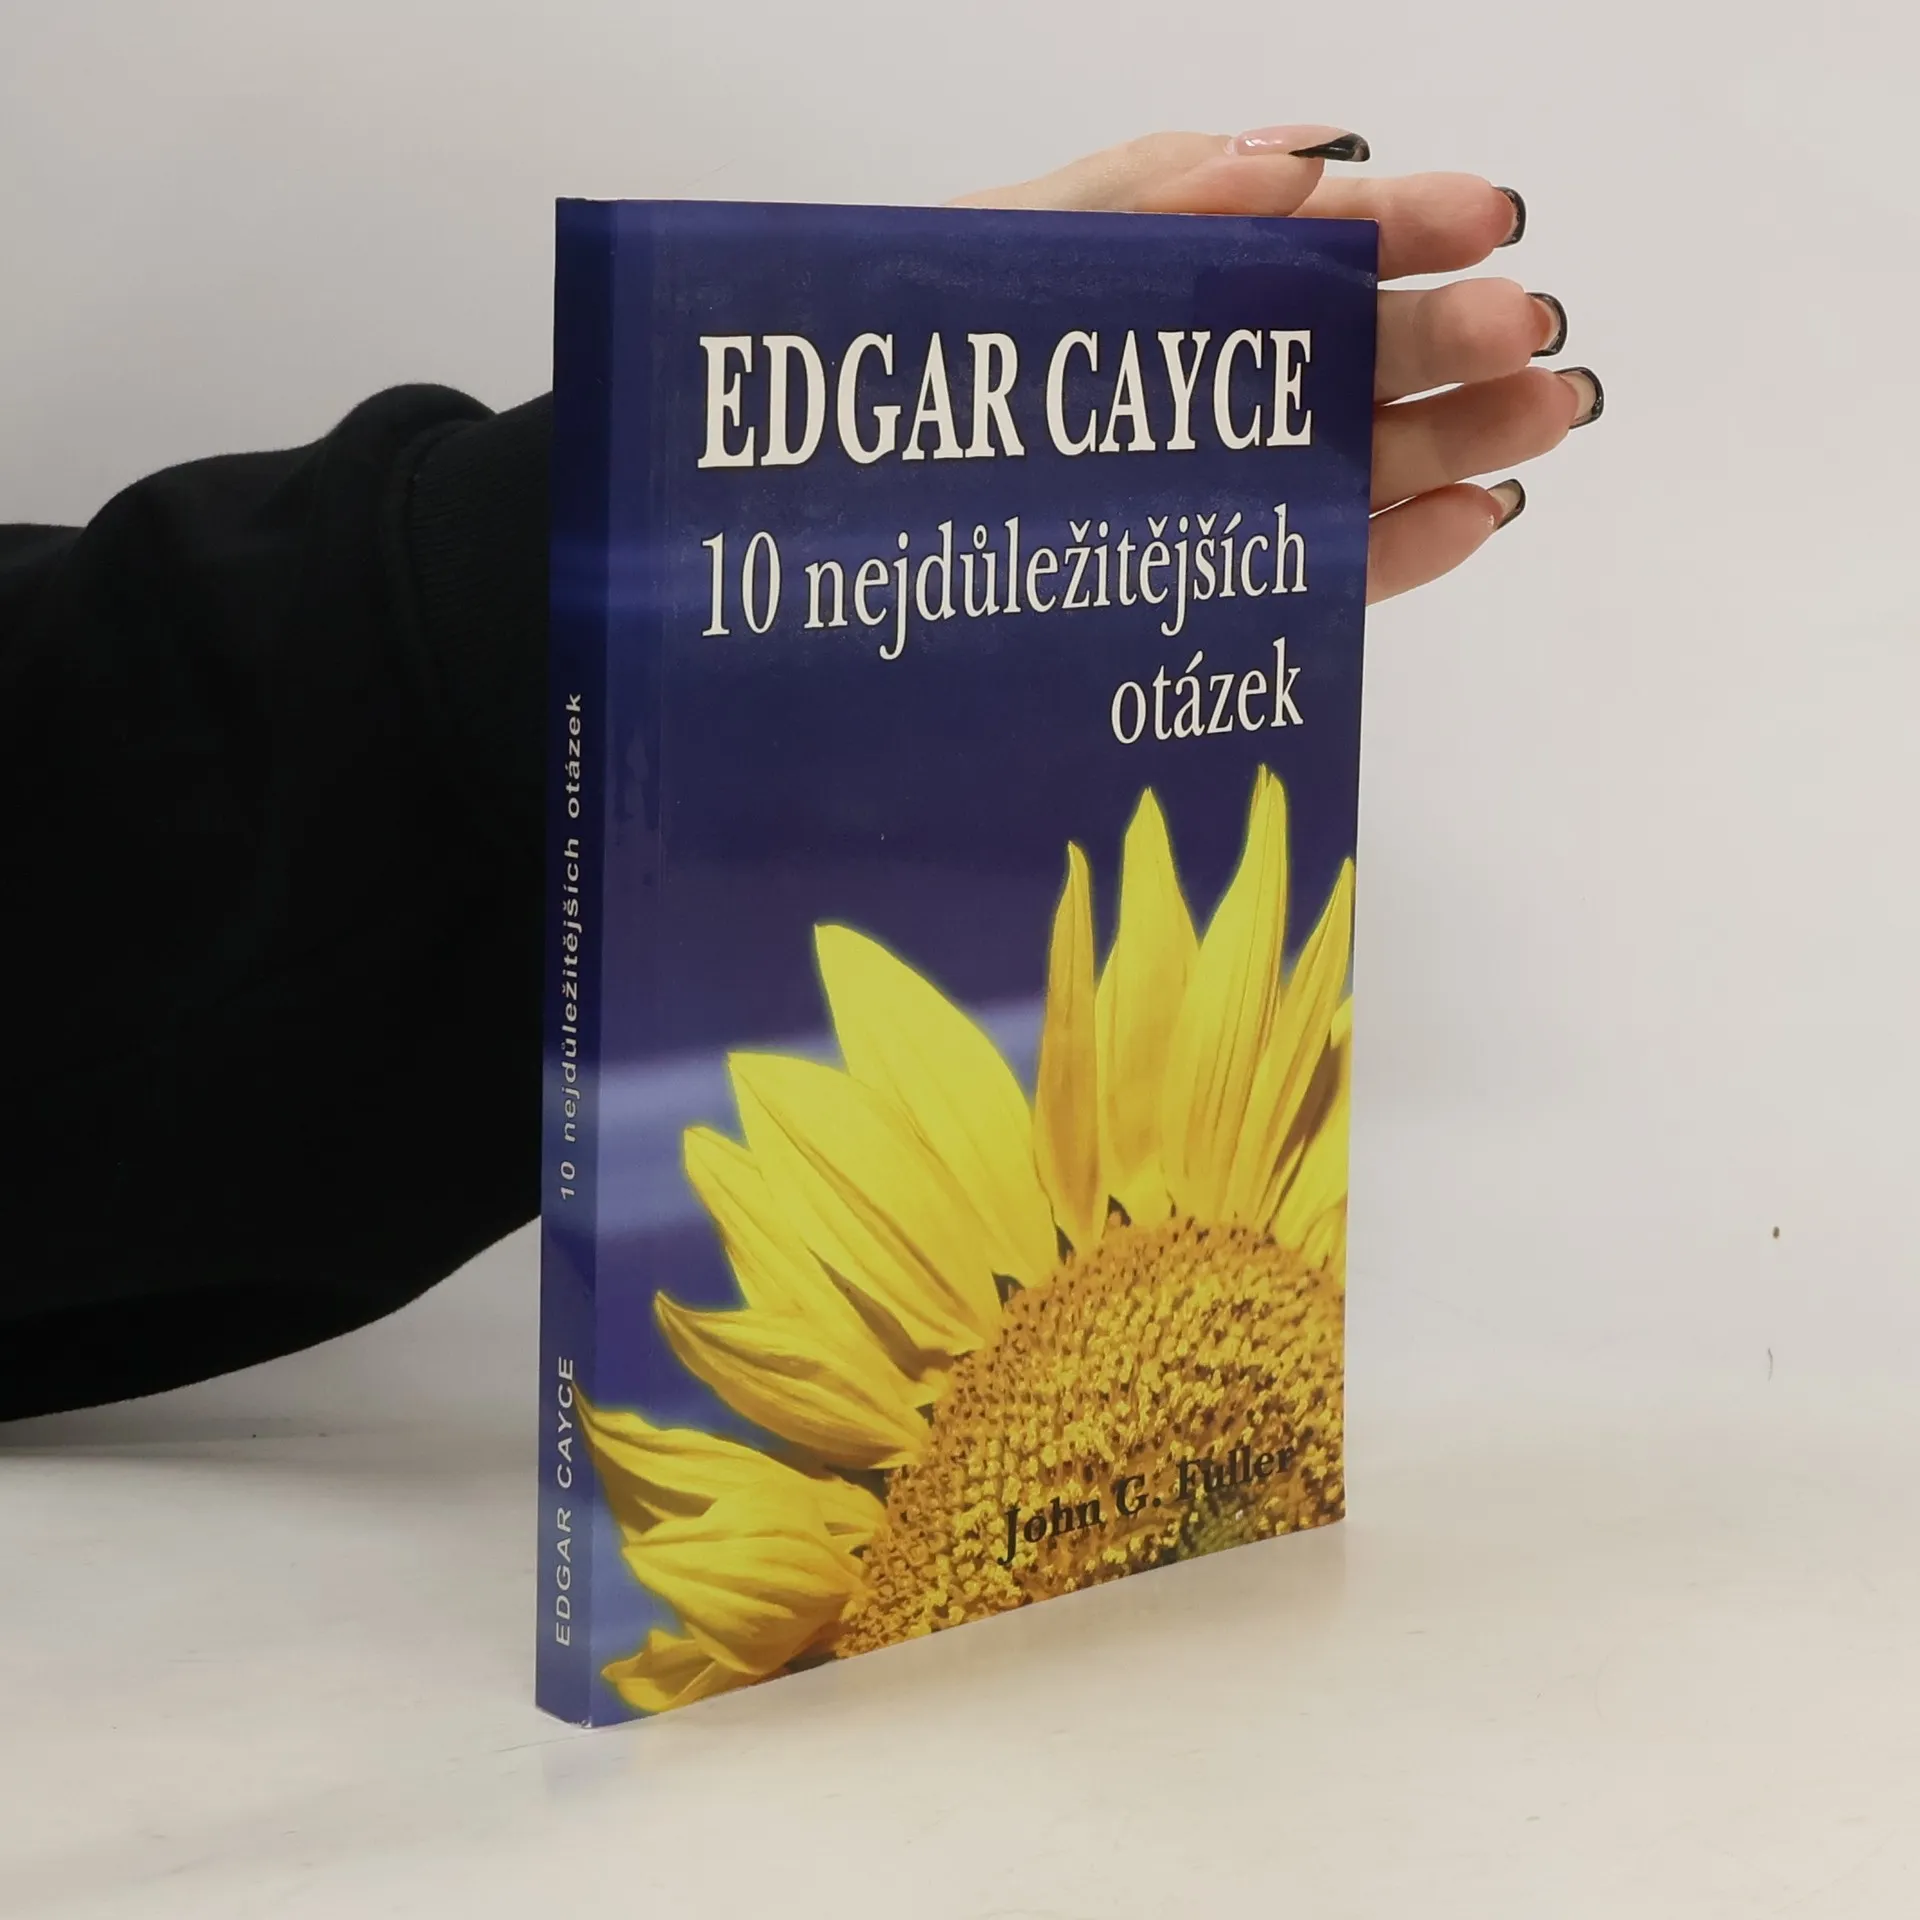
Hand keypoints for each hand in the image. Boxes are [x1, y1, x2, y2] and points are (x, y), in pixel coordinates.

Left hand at [955, 127, 1600, 602]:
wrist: (839, 493)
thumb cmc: (918, 355)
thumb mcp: (1016, 245)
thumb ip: (1151, 195)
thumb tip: (1306, 161)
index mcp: (1182, 280)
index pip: (1313, 245)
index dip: (1401, 226)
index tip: (1482, 220)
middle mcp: (1219, 383)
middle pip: (1357, 357)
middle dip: (1450, 339)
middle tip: (1523, 332)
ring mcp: (1228, 488)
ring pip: (1364, 461)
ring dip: (1459, 439)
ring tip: (1541, 416)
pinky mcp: (1224, 585)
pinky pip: (1328, 569)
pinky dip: (1405, 549)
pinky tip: (1475, 514)